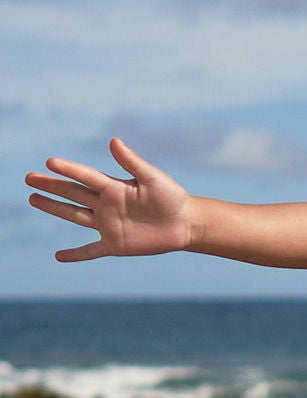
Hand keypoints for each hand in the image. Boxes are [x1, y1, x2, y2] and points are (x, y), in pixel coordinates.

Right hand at [25, 137, 194, 260]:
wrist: (186, 224)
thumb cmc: (172, 197)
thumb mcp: (152, 178)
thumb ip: (132, 162)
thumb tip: (113, 141)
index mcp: (114, 187)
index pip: (85, 176)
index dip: (68, 169)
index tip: (49, 162)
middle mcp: (106, 204)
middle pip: (73, 194)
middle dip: (51, 186)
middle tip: (29, 178)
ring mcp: (108, 225)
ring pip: (75, 216)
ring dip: (54, 209)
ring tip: (33, 199)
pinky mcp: (115, 244)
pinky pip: (91, 250)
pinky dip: (76, 255)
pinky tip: (59, 257)